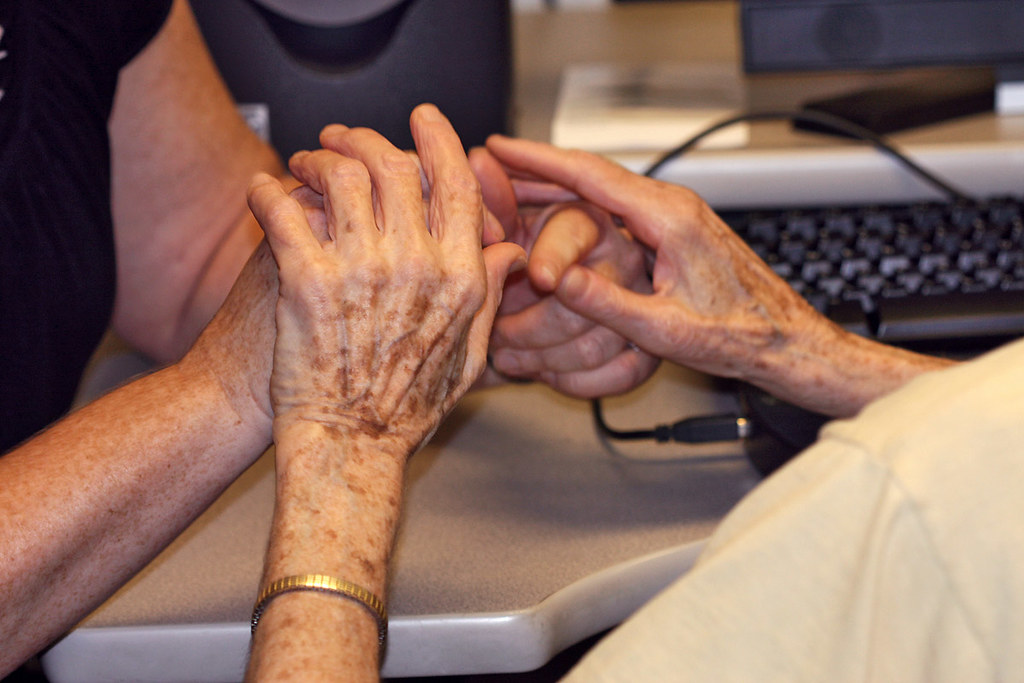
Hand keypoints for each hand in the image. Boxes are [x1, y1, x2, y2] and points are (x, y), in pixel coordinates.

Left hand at [248, 105, 524, 456]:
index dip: (438, 141)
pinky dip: (266, 190)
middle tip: (342, 138)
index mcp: (459, 279)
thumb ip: (491, 297)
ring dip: (316, 157)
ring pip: (340, 175)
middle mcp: (415, 265)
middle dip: (364, 139)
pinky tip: (261, 191)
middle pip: (393, 166)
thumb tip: (510, 255)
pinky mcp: (307, 282)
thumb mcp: (469, 357)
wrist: (347, 448)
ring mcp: (361, 271)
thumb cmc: (402, 412)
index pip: (455, 184)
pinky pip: (283, 209)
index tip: (424, 121)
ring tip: (303, 162)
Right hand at [482, 135, 939, 416]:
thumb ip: (605, 303)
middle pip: (592, 175)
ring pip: (605, 189)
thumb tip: (554, 281)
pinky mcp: (679, 229)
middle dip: (539, 168)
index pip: (590, 176)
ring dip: (559, 186)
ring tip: (513, 189)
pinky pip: (620, 206)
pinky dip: (583, 204)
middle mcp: (673, 206)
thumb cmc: (737, 335)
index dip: (538, 160)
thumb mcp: (662, 330)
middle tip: (493, 165)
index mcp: (669, 219)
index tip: (501, 148)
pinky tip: (562, 216)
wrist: (786, 339)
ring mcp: (677, 215)